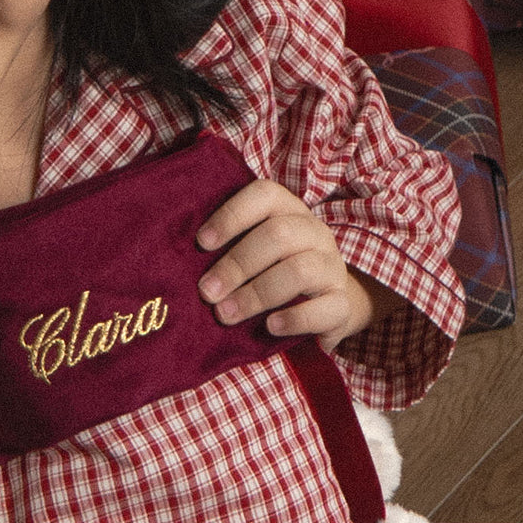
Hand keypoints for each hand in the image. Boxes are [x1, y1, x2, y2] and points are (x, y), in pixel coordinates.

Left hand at [196, 180, 376, 352]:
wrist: (330, 308)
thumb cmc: (278, 278)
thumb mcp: (258, 257)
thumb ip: (231, 250)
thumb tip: (181, 261)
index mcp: (290, 213)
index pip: (265, 196)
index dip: (232, 216)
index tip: (201, 243)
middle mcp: (315, 234)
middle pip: (278, 236)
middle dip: (236, 264)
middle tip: (206, 292)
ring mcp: (332, 268)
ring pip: (299, 271)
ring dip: (256, 294)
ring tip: (226, 314)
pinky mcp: (342, 305)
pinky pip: (323, 309)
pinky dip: (293, 318)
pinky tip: (270, 326)